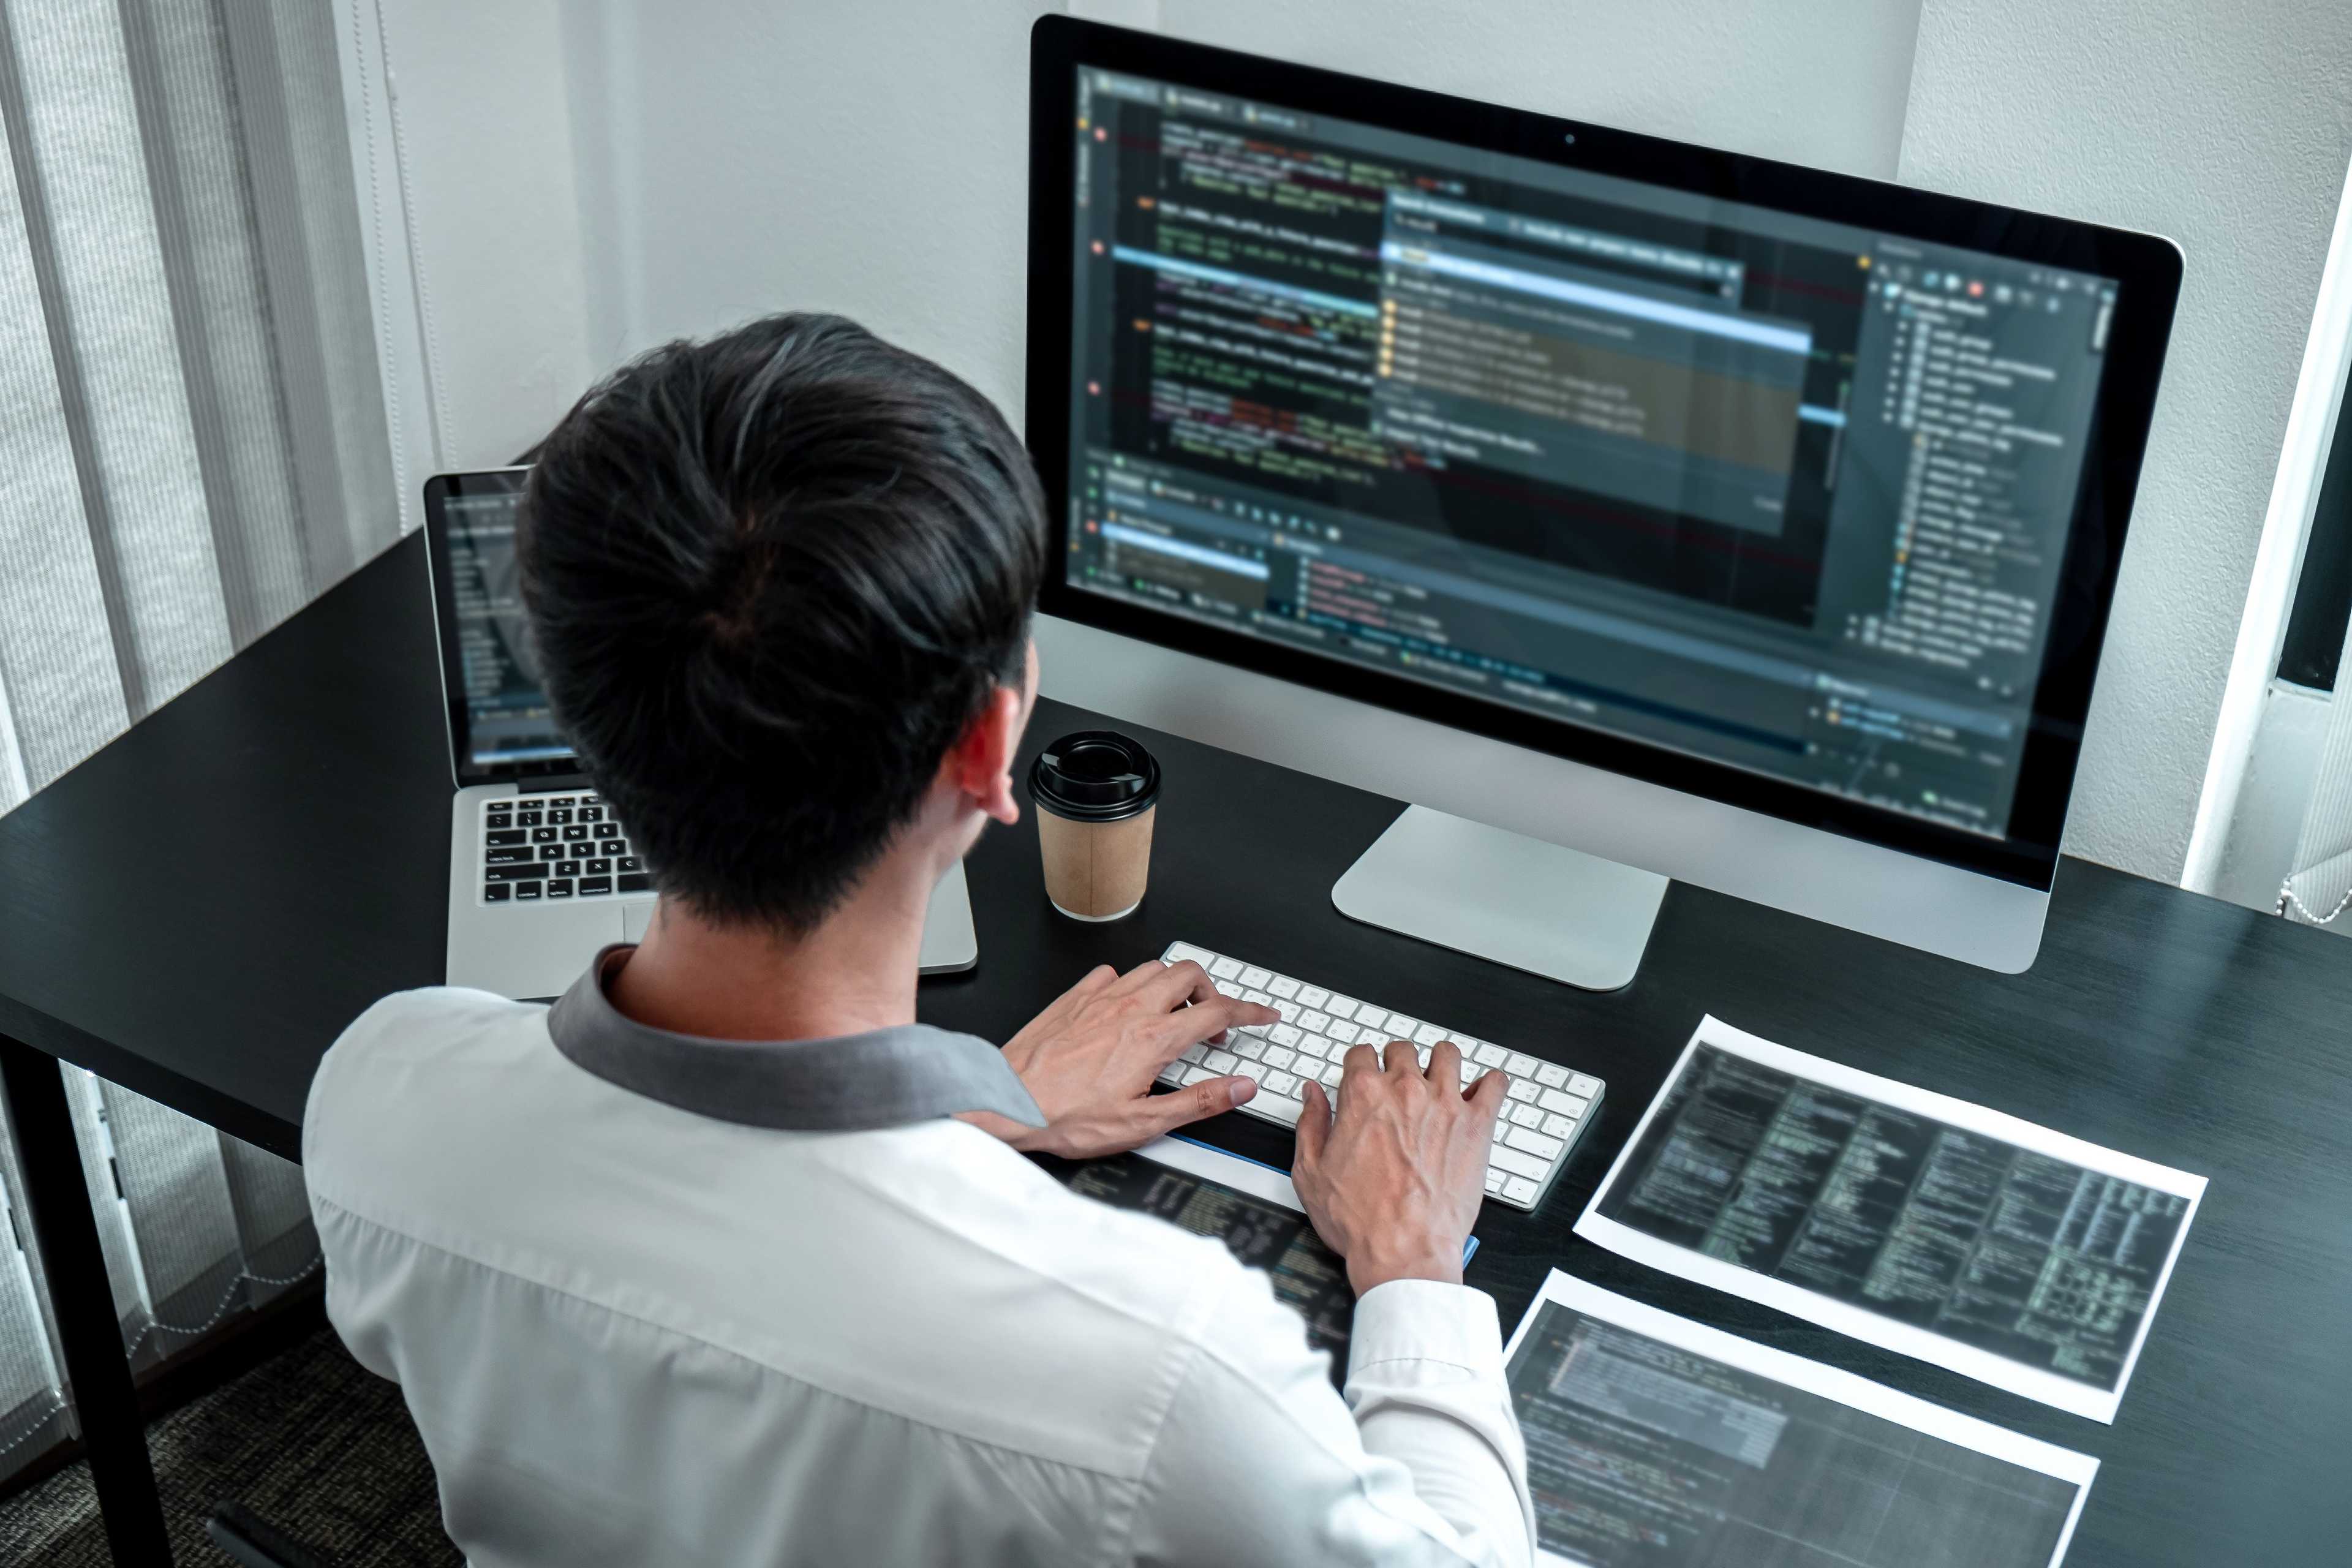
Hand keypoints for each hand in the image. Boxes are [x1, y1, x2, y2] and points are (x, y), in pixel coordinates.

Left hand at [960, 960, 1278, 1158]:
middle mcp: (1129, 1008)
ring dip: (1174, 985)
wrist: (1006, 1100)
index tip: (1264, 1015)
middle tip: (1215, 1021)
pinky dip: (1129, 983)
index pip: (1217, 1012)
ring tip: (1176, 1013)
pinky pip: (1111, 973)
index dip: (1249, 1012)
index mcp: (1152, 1039)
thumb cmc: (1063, 1115)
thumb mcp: (1142, 1123)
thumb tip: (1239, 1088)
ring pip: (1152, 968)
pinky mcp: (1074, 997)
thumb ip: (1198, 1102)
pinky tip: (1125, 1005)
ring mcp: (1100, 997)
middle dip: (1213, 992)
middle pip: (1189, 975)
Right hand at [1293, 1039, 1503, 1293]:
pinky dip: (1490, 1083)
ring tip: (1441, 1078)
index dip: (1360, 1064)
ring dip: (1441, 1062)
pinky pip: (1494, 1084)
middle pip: (1403, 1049)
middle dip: (1398, 1061)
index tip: (1363, 1077)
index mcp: (1363, 1096)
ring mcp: (1445, 1104)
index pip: (1361, 1053)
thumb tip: (1312, 1095)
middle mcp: (1405, 1091)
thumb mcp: (1311, 1173)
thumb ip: (1310, 1125)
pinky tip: (1483, 1092)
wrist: (1404, 1250)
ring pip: (1448, 1054)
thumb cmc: (1362, 1221)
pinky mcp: (1477, 1125)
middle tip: (1400, 1082)